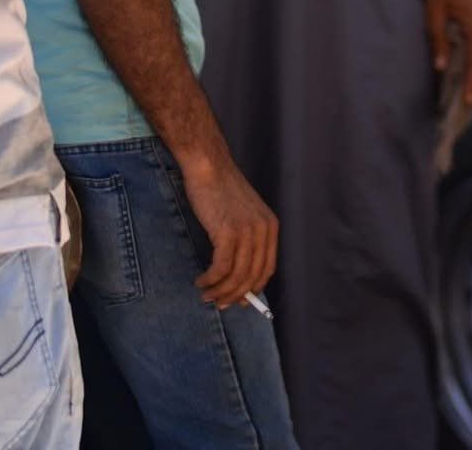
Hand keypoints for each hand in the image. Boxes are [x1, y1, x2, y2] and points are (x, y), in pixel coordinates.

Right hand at [183, 154, 279, 309]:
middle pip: (252, 277)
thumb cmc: (221, 190)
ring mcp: (247, 232)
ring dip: (220, 291)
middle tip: (218, 303)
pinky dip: (210, 280)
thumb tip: (238, 273)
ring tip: (206, 294)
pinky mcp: (228, 232)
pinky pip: (222, 268)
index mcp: (270, 227)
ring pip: (237, 276)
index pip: (267, 269)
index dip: (253, 289)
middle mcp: (263, 231)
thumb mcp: (243, 214)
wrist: (208, 167)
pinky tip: (201, 281)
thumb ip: (246, 239)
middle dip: (234, 296)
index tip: (239, 301)